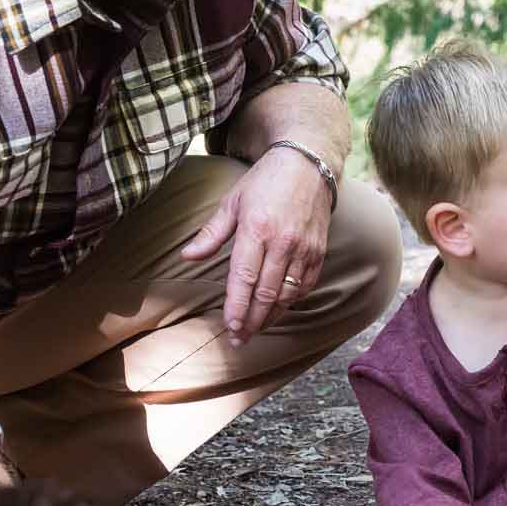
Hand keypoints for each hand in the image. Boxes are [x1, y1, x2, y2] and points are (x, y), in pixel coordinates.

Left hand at [180, 145, 333, 345]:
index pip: (244, 278)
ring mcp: (304, 248)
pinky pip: (305, 285)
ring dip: (270, 316)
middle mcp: (283, 243)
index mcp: (257, 230)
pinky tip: (278, 309)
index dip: (237, 307)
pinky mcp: (318, 251)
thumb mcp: (233, 202)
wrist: (309, 165)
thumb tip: (187, 257)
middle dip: (252, 321)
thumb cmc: (266, 182)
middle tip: (239, 339)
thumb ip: (211, 233)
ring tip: (256, 329)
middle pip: (266, 293)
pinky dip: (291, 301)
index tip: (230, 327)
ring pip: (287, 294)